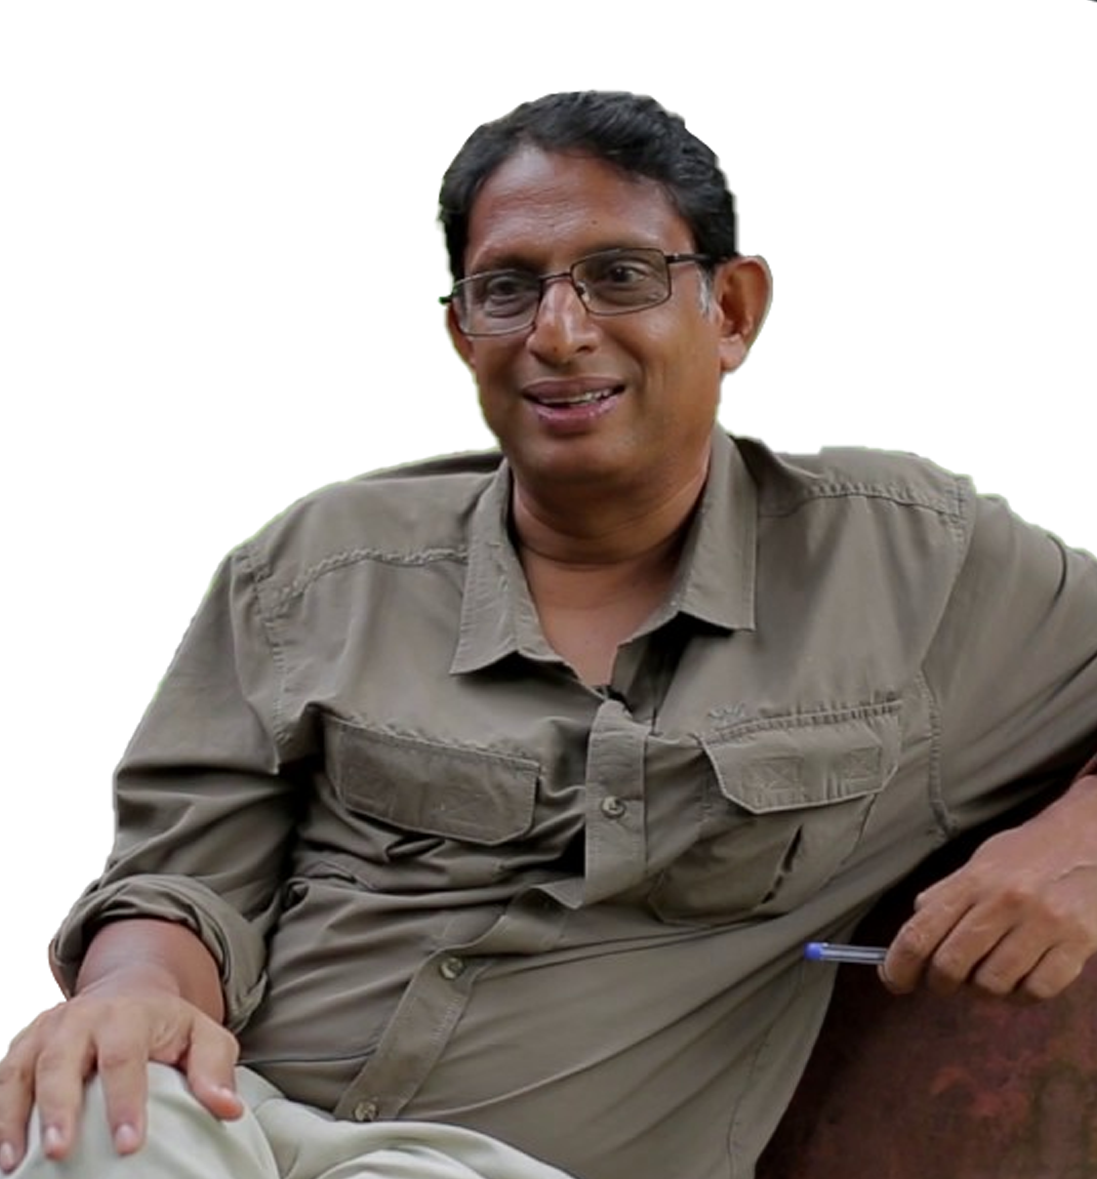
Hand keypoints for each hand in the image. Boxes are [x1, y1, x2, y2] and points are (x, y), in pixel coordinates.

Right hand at [0, 981, 242, 1172]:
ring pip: (23, 1070)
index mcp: (129, 1013)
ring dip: (15, 1116)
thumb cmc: (168, 1025)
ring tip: (16, 1162)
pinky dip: (0, 1115)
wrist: (131, 990)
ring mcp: (49, 1030)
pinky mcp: (25, 1047)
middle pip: (62, 1059)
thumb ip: (216, 1068)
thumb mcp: (204, 1035)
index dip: (125, 1100)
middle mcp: (83, 1017)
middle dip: (60, 1107)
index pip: (124, 1056)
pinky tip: (5, 1155)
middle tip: (61, 1152)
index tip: (130, 1144)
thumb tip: (229, 1109)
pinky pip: (4, 1079)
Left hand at [880, 781, 1096, 1000]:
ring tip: (988, 974)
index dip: (899, 966)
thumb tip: (915, 924)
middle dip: (940, 983)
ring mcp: (1043, 923)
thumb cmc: (1030, 852)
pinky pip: (1036, 991)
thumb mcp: (981, 861)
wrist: (1090, 836)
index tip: (894, 981)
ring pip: (993, 985)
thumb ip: (948, 893)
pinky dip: (1022, 995)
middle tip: (945, 982)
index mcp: (973, 880)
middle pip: (951, 965)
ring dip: (983, 991)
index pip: (920, 932)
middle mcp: (1004, 901)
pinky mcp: (1078, 943)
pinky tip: (1022, 978)